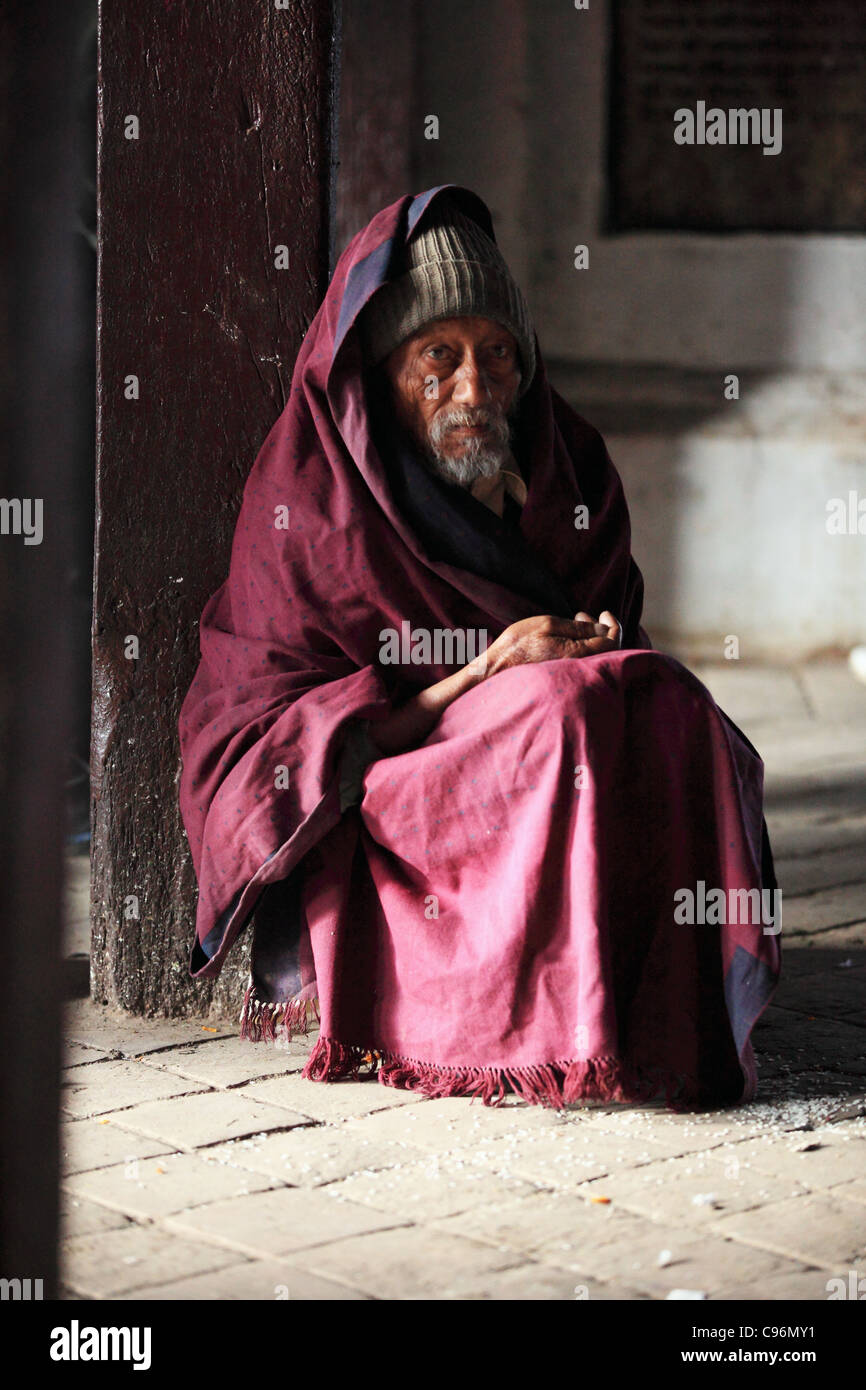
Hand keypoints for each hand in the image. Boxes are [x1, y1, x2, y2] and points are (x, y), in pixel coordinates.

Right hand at [476, 610, 620, 679]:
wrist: (494, 670)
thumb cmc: (518, 646)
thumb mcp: (547, 625)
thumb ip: (579, 627)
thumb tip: (604, 628)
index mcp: (578, 655)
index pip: (612, 642)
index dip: (614, 625)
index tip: (605, 613)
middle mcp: (579, 669)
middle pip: (607, 650)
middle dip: (600, 627)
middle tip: (584, 614)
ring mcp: (571, 675)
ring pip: (594, 655)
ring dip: (590, 635)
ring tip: (577, 619)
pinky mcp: (563, 677)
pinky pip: (583, 661)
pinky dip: (582, 645)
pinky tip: (569, 636)